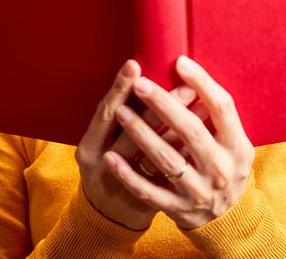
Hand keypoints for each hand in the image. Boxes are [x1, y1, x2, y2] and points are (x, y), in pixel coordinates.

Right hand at [75, 59, 196, 230]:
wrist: (106, 221)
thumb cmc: (107, 167)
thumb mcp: (101, 144)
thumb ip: (117, 116)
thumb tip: (143, 77)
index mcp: (87, 148)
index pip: (104, 113)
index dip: (119, 89)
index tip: (135, 65)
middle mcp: (101, 168)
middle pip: (132, 133)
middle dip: (160, 105)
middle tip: (184, 83)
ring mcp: (124, 189)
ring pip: (153, 156)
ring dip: (179, 127)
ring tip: (198, 103)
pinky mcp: (143, 205)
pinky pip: (167, 177)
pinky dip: (183, 154)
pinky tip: (198, 137)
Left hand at [103, 55, 254, 229]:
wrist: (227, 219)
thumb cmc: (224, 164)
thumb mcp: (232, 141)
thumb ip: (216, 113)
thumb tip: (189, 71)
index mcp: (237, 146)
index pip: (222, 108)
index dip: (203, 83)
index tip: (180, 62)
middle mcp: (221, 169)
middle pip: (191, 131)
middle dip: (163, 105)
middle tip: (140, 84)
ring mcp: (199, 191)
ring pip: (167, 160)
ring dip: (142, 134)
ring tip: (120, 111)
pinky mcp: (179, 209)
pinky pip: (149, 192)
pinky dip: (128, 175)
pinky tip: (111, 157)